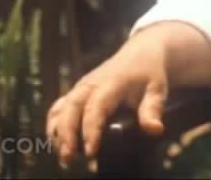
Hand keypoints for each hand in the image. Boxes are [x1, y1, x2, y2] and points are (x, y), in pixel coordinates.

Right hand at [46, 20, 210, 167]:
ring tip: (63, 156)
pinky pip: (59, 107)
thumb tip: (155, 129)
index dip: (91, 130)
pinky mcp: (76, 92)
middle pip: (72, 107)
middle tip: (68, 158)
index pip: (96, 107)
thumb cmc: (149, 73)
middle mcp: (91, 84)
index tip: (91, 152)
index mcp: (111, 83)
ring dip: (57, 132)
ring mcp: (81, 87)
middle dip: (67, 133)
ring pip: (61, 108)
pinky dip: (54, 125)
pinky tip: (57, 144)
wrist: (141, 53)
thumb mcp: (157, 90)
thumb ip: (153, 110)